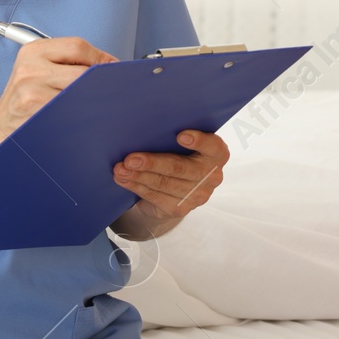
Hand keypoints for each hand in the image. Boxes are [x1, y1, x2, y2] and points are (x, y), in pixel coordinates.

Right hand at [0, 37, 116, 135]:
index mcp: (33, 51)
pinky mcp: (37, 115)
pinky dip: (84, 116)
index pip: (77, 46)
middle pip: (83, 71)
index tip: (113, 68)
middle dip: (102, 81)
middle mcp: (30, 69)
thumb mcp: (38, 68)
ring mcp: (32, 93)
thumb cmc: (25, 97)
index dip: (101, 58)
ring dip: (96, 100)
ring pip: (81, 93)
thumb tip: (110, 66)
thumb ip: (68, 61)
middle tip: (113, 89)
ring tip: (101, 105)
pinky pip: (72, 113)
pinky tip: (85, 118)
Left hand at [111, 129, 229, 236]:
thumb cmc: (180, 155)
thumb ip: (173, 137)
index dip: (199, 141)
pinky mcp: (181, 208)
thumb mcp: (183, 145)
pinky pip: (156, 196)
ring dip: (139, 176)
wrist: (176, 189)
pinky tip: (124, 180)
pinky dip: (137, 186)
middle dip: (153, 163)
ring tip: (121, 169)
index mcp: (217, 154)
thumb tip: (146, 129)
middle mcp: (212, 176)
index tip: (180, 136)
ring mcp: (198, 195)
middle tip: (131, 159)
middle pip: (180, 168)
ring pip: (164, 184)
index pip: (213, 147)